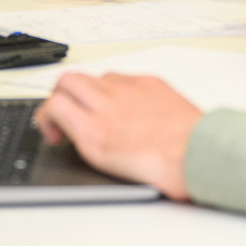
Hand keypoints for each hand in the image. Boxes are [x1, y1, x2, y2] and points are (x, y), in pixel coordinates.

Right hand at [35, 73, 200, 199]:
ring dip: (90, 91)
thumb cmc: (162, 169)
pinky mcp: (150, 82)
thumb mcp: (107, 165)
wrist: (198, 155)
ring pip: (95, 76)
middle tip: (68, 113)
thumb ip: (84, 139)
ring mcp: (130, 88)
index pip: (53, 104)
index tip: (55, 128)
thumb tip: (72, 130)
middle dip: (61, 96)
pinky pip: (123, 76)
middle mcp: (108, 103)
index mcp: (94, 130)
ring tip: (100, 111)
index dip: (46, 116)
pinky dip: (117, 88)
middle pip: (67, 80)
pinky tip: (127, 106)